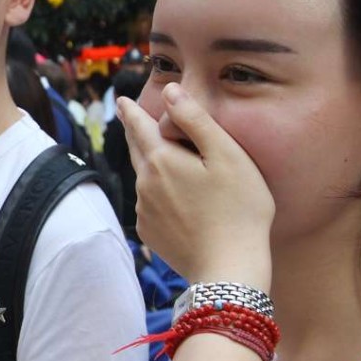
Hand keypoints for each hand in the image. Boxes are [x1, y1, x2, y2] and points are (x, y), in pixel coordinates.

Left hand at [118, 83, 273, 289]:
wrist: (229, 268)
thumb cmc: (239, 209)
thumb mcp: (227, 156)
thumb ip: (196, 120)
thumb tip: (170, 91)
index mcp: (161, 160)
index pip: (140, 127)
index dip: (131, 112)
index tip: (121, 100)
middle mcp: (144, 183)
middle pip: (137, 151)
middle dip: (134, 133)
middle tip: (128, 118)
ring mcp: (145, 210)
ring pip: (144, 179)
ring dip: (150, 166)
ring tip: (160, 158)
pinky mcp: (150, 232)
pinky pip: (150, 205)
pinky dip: (157, 195)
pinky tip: (173, 200)